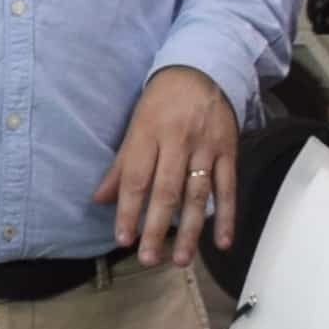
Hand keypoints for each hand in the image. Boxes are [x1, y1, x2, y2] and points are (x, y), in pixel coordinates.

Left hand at [97, 69, 239, 265]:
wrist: (202, 69)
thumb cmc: (161, 102)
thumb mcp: (135, 126)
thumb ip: (120, 166)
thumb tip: (99, 200)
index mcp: (148, 134)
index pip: (136, 178)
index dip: (128, 210)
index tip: (123, 239)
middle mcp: (177, 142)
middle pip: (166, 191)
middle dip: (156, 228)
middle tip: (149, 259)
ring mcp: (206, 147)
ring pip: (197, 194)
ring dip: (190, 230)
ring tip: (181, 259)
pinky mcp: (229, 151)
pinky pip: (228, 187)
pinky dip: (226, 216)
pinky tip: (222, 242)